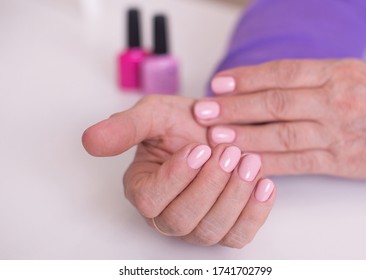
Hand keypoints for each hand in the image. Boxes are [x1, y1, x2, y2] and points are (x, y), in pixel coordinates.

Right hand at [82, 95, 275, 247]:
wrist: (214, 128)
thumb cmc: (182, 124)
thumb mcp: (153, 115)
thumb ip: (125, 128)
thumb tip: (89, 141)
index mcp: (143, 190)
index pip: (151, 200)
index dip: (176, 177)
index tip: (198, 149)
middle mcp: (166, 215)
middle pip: (183, 219)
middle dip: (210, 185)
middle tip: (229, 152)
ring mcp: (196, 226)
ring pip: (211, 230)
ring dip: (234, 196)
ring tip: (250, 162)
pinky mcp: (225, 229)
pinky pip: (239, 236)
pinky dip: (255, 213)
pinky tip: (264, 184)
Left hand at [194, 59, 365, 180]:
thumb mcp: (351, 72)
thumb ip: (311, 76)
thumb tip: (263, 81)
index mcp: (336, 73)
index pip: (283, 73)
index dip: (247, 78)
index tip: (219, 84)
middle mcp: (334, 101)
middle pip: (276, 103)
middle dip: (236, 107)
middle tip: (204, 111)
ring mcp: (336, 133)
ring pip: (283, 135)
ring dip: (246, 136)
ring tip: (216, 137)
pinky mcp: (338, 161)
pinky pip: (297, 162)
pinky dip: (268, 163)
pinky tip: (244, 162)